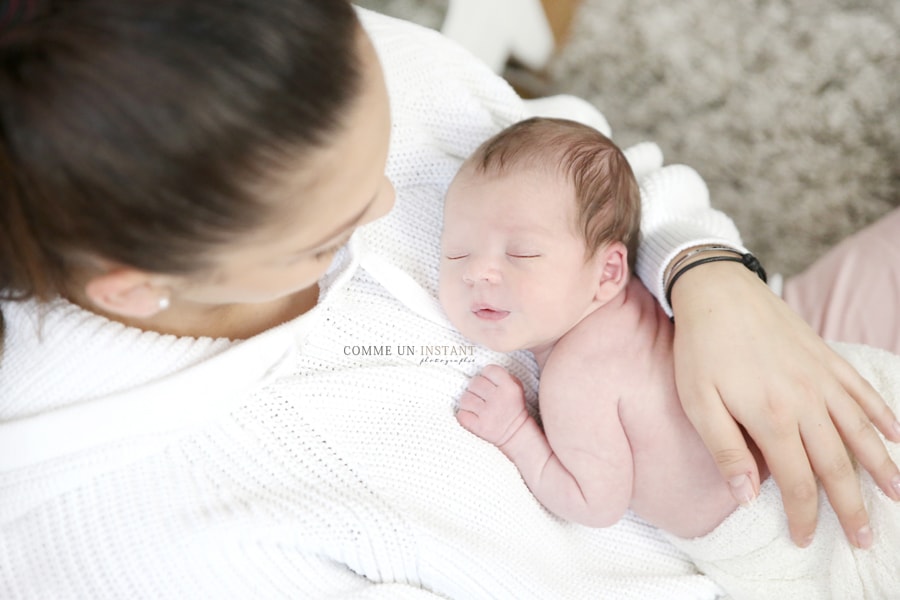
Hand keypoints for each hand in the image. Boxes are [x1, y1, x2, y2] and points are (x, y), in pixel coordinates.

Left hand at [456, 364, 528, 446]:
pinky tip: (473, 416)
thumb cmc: (513, 407)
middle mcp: (498, 399)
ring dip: (468, 401)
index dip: (486, 375)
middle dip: (476, 388)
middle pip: (474, 382)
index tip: (489, 383)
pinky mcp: (479, 427)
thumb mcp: (517, 387)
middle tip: (481, 396)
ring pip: (464, 398)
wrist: (516, 433)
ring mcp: (488, 414)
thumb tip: (483, 372)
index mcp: (510, 387)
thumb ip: (502, 375)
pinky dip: (464, 415)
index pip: (488, 370)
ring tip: (476, 406)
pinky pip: (461, 414)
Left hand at [670, 260, 899, 548]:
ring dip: (881, 467)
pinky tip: (896, 435)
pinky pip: (863, 391)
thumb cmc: (700, 349)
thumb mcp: (697, 402)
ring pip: (861, 431)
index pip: (798, 482)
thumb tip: (747, 497)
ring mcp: (822, 378)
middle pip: (838, 465)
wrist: (717, 291)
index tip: (806, 539)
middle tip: (865, 539)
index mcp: (772, 418)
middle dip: (852, 507)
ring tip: (897, 496)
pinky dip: (883, 415)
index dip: (805, 516)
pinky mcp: (827, 357)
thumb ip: (725, 450)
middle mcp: (807, 402)